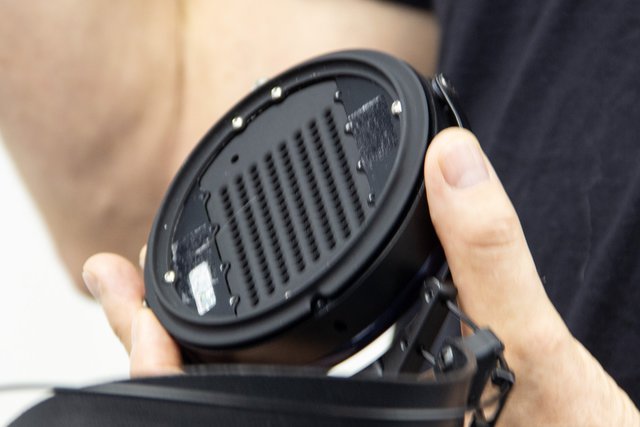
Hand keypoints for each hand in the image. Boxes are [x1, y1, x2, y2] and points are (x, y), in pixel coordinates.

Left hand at [82, 126, 638, 423]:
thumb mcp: (542, 363)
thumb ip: (495, 266)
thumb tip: (455, 163)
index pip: (227, 410)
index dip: (165, 365)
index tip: (127, 296)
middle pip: (221, 405)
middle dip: (167, 351)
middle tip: (122, 285)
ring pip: (256, 401)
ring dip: (205, 355)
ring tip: (166, 304)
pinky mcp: (378, 423)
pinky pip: (301, 397)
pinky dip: (263, 361)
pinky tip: (263, 330)